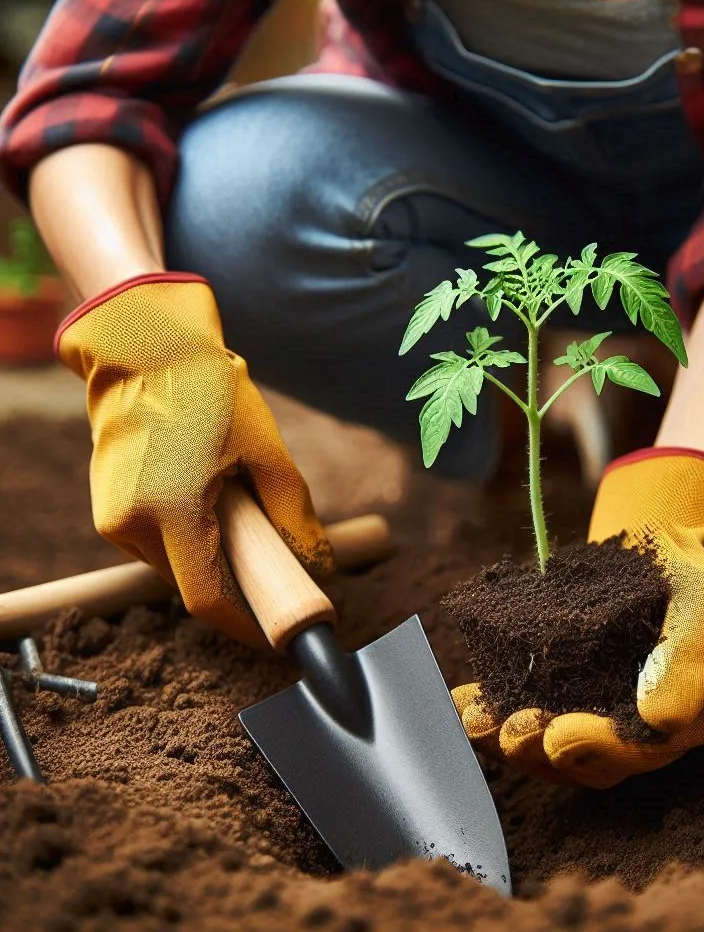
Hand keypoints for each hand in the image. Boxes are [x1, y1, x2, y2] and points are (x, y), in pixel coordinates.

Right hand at [58, 274, 334, 645]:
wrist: (147, 348)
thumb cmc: (211, 394)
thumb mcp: (268, 453)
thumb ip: (294, 516)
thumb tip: (318, 565)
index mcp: (170, 513)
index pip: (209, 600)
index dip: (247, 625)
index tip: (280, 634)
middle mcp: (130, 524)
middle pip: (193, 584)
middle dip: (237, 584)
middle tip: (277, 563)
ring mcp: (112, 517)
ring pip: (174, 565)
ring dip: (211, 557)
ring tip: (240, 512)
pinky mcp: (107, 507)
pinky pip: (156, 542)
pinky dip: (188, 537)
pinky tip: (211, 502)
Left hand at [452, 448, 703, 788]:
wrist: (645, 548)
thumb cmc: (675, 567)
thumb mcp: (697, 592)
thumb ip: (690, 651)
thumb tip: (661, 721)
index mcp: (688, 714)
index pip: (643, 749)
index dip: (598, 749)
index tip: (558, 734)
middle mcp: (643, 730)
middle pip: (592, 764)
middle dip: (543, 751)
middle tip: (511, 729)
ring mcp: (599, 718)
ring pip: (553, 751)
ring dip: (509, 741)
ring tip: (474, 718)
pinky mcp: (562, 700)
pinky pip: (527, 719)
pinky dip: (492, 715)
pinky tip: (461, 702)